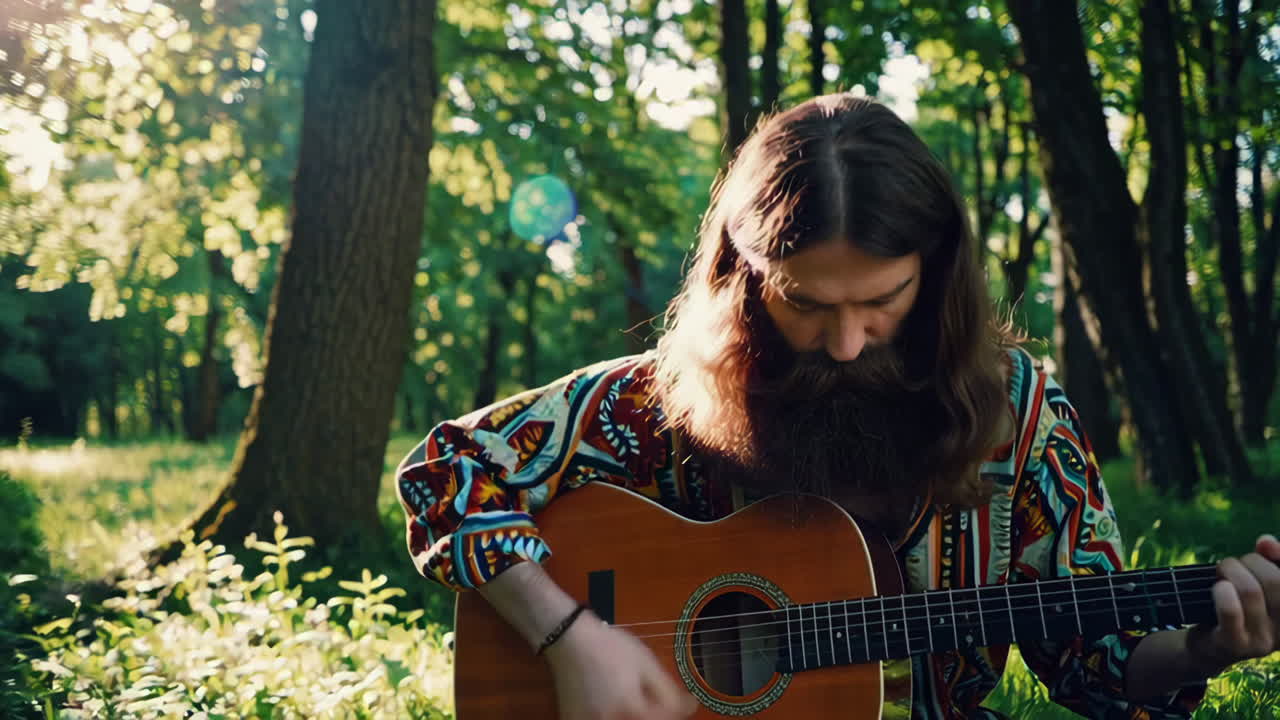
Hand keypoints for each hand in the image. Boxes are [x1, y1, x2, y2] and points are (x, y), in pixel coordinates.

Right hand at [543, 609, 699, 719]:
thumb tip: (688, 708)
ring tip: (629, 698)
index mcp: (630, 709)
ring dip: (631, 715)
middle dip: (652, 714)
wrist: (570, 639)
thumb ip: (668, 691)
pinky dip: (610, 717)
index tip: (685, 702)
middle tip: (651, 701)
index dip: (677, 712)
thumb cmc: (610, 647)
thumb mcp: (646, 663)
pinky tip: (611, 704)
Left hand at [1185, 534, 1279, 675]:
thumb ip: (1268, 562)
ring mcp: (1263, 641)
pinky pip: (1231, 612)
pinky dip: (1223, 592)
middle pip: (1275, 581)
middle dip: (1250, 562)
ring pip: (1251, 591)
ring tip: (1221, 572)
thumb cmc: (1238, 607)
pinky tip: (1219, 587)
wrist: (1209, 646)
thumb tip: (1266, 541)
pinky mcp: (1235, 645)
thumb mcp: (1256, 584)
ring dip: (1230, 571)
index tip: (1265, 545)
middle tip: (1232, 564)